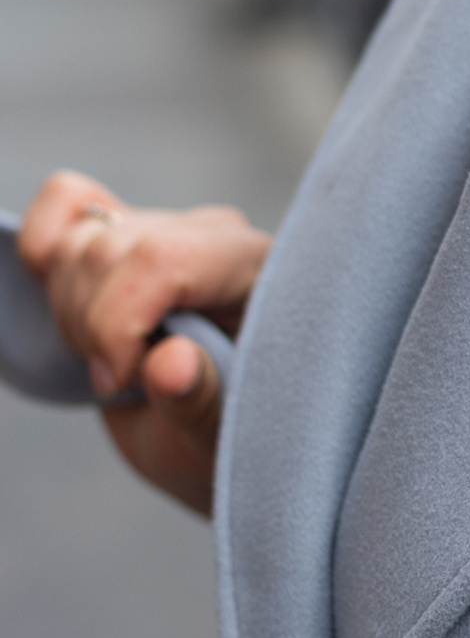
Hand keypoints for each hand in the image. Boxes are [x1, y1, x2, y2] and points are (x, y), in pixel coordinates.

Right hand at [17, 169, 271, 516]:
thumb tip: (170, 363)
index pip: (162, 258)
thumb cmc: (234, 434)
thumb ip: (200, 399)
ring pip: (78, 241)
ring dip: (70, 309)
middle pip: (106, 252)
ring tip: (112, 357)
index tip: (117, 383)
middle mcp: (217, 236)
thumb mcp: (220, 437)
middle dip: (92, 328)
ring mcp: (171, 230)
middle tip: (121, 380)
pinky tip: (74, 302)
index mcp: (257, 270)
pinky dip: (46, 247)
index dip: (115, 323)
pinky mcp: (129, 236)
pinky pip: (67, 200)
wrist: (222, 432)